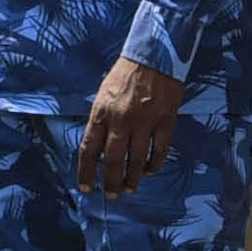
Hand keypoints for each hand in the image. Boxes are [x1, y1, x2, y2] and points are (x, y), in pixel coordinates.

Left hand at [77, 54, 178, 196]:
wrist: (154, 55)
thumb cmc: (126, 74)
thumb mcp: (104, 94)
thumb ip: (101, 121)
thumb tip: (98, 149)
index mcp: (102, 112)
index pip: (89, 149)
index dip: (86, 171)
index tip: (86, 187)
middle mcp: (121, 120)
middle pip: (113, 160)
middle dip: (111, 182)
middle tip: (112, 195)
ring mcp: (145, 122)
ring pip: (137, 160)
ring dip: (132, 178)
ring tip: (129, 188)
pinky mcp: (165, 121)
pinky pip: (159, 151)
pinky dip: (153, 165)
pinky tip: (149, 171)